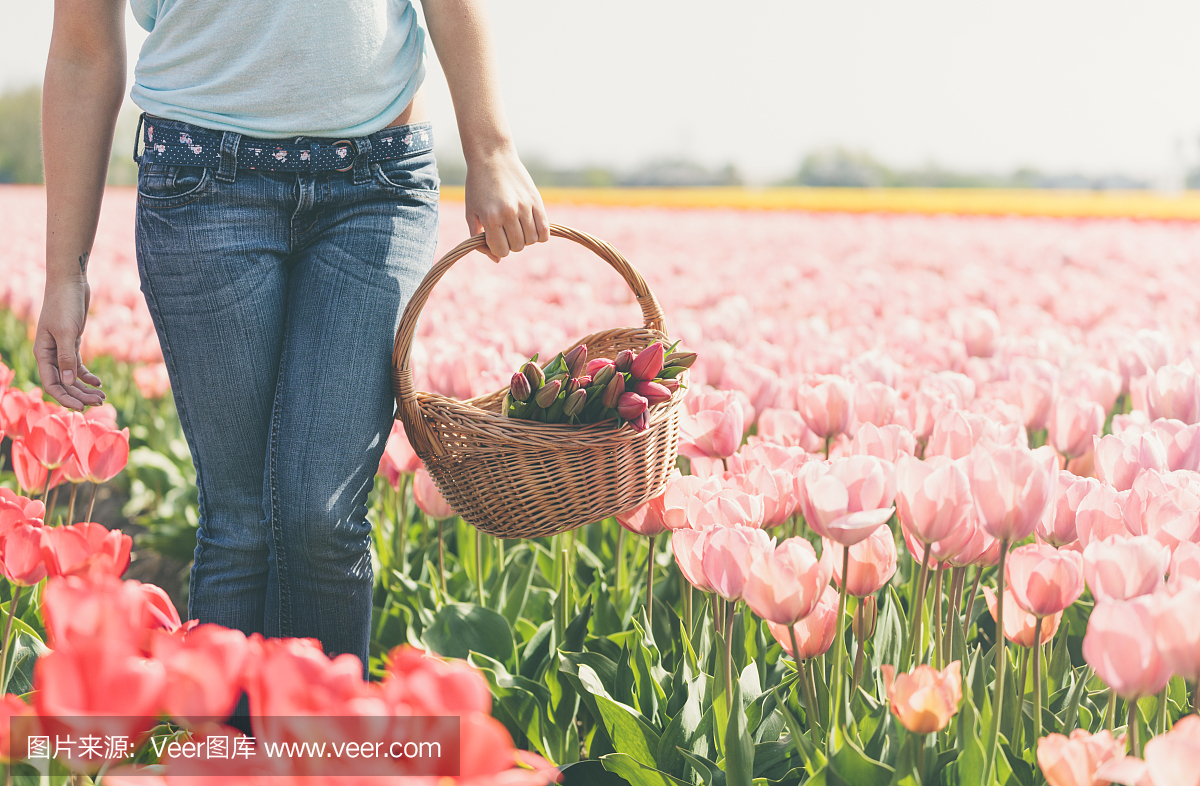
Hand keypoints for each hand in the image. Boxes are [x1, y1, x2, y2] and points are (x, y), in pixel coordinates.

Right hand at [34, 279, 103, 409]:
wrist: (70, 283)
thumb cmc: (64, 304)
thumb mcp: (66, 331)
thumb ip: (66, 357)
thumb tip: (67, 382)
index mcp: (42, 353)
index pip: (51, 383)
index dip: (65, 398)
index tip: (81, 408)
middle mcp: (49, 354)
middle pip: (63, 383)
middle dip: (79, 395)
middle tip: (100, 403)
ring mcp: (60, 349)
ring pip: (71, 376)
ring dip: (85, 388)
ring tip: (102, 397)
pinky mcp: (71, 343)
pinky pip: (77, 366)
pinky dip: (87, 376)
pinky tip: (98, 383)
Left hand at [464, 145, 549, 261]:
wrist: (492, 156)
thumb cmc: (477, 186)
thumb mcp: (471, 212)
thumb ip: (478, 239)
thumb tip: (496, 260)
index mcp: (491, 218)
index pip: (501, 251)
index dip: (498, 249)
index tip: (495, 239)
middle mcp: (509, 213)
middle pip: (517, 247)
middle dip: (511, 243)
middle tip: (506, 231)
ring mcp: (525, 207)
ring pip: (532, 240)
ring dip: (525, 238)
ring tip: (518, 227)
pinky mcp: (537, 200)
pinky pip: (545, 230)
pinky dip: (540, 235)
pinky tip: (532, 227)